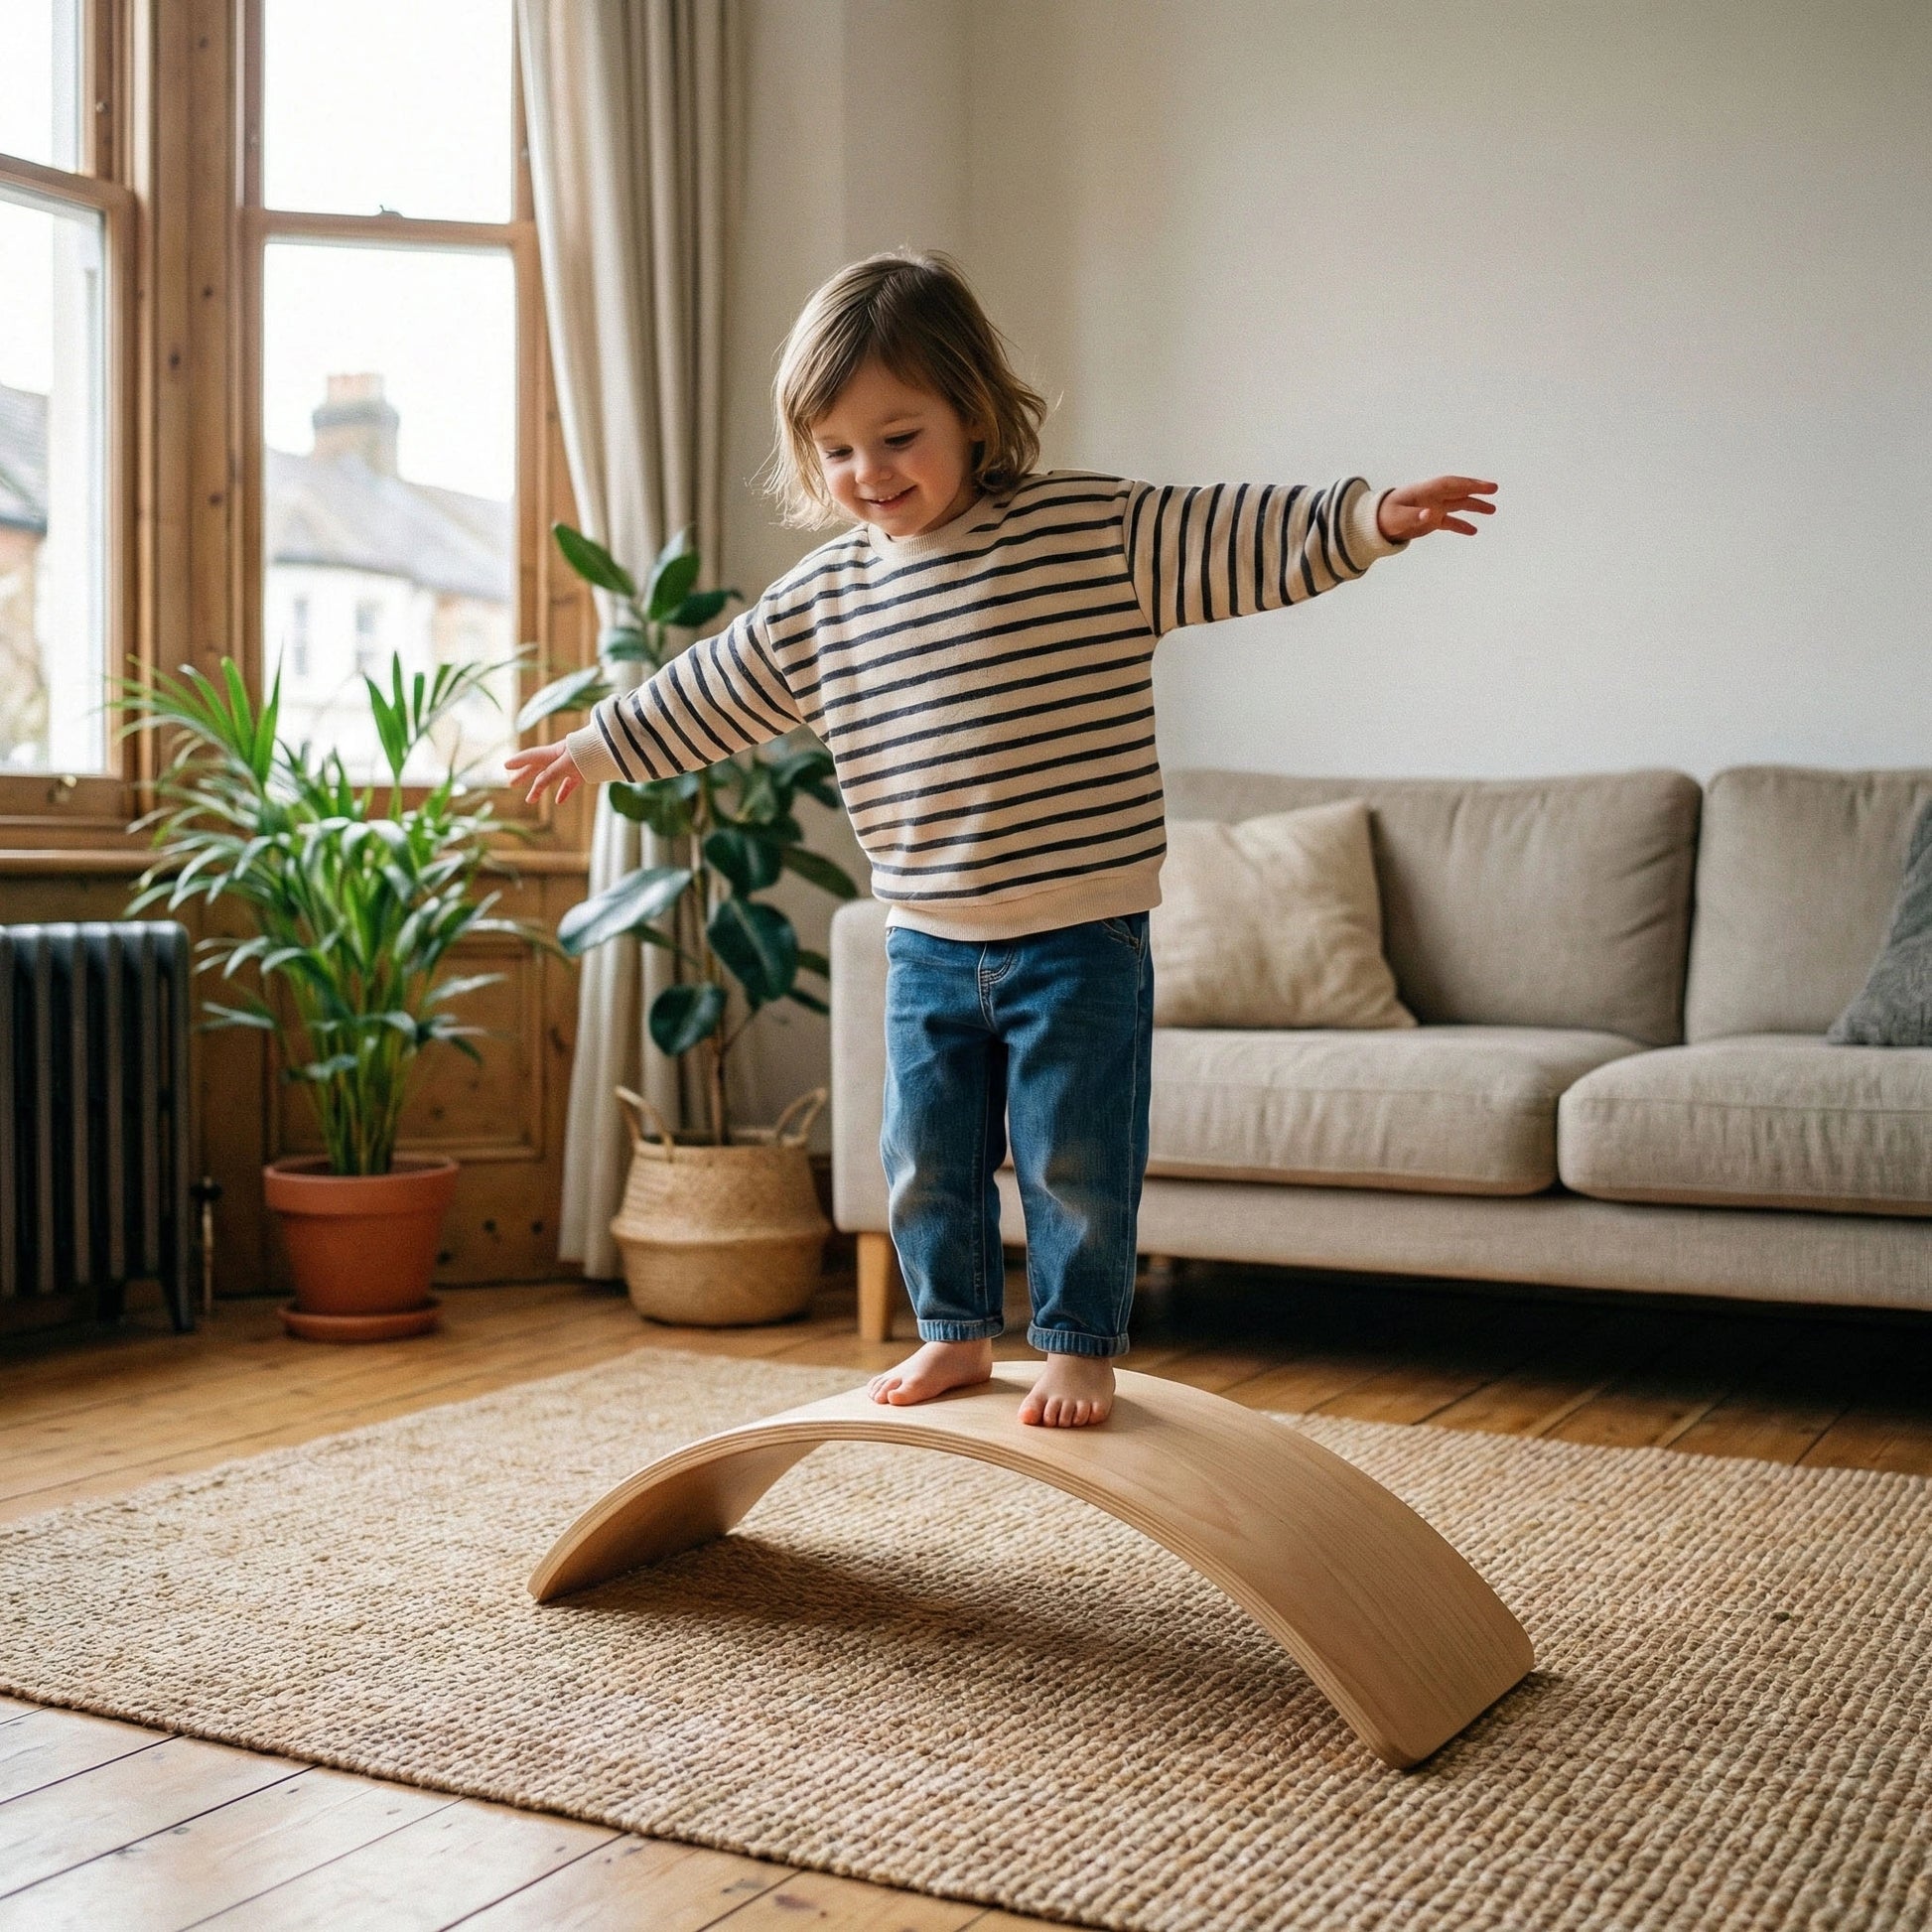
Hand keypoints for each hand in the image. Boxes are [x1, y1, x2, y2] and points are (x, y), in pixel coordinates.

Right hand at [504, 740, 581, 805]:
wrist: (610, 750)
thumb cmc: (587, 753)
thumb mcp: (566, 764)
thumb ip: (551, 774)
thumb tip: (538, 784)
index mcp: (553, 752)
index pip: (531, 757)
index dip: (518, 761)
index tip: (505, 766)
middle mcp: (559, 758)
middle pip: (537, 767)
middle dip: (524, 775)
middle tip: (511, 783)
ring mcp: (569, 765)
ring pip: (550, 777)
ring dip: (539, 788)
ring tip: (530, 800)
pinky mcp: (581, 772)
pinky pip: (569, 783)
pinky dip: (563, 792)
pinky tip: (558, 801)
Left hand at [1378, 476, 1497, 541]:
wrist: (1375, 523)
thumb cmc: (1384, 516)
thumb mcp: (1397, 517)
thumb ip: (1413, 516)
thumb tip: (1430, 514)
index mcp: (1425, 492)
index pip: (1451, 485)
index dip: (1468, 484)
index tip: (1485, 486)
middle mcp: (1432, 498)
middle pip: (1458, 491)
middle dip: (1476, 489)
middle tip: (1494, 489)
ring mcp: (1433, 508)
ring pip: (1458, 504)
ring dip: (1474, 506)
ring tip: (1492, 510)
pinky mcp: (1431, 520)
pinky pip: (1450, 521)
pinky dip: (1461, 526)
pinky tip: (1473, 531)